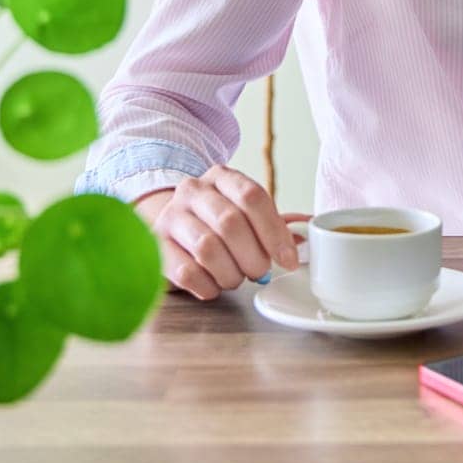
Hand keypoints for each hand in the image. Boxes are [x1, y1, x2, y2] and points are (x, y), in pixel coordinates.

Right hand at [133, 165, 308, 300]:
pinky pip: (186, 271)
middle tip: (261, 273)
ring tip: (235, 279)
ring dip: (230, 273)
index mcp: (222, 177)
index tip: (289, 260)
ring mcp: (170, 216)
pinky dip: (207, 285)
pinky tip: (213, 286)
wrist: (170, 230)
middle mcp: (193, 190)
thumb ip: (276, 223)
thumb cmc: (217, 224)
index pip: (253, 197)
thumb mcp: (246, 216)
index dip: (275, 232)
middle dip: (253, 256)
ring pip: (207, 248)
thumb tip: (308, 229)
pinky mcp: (155, 246)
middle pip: (230, 223)